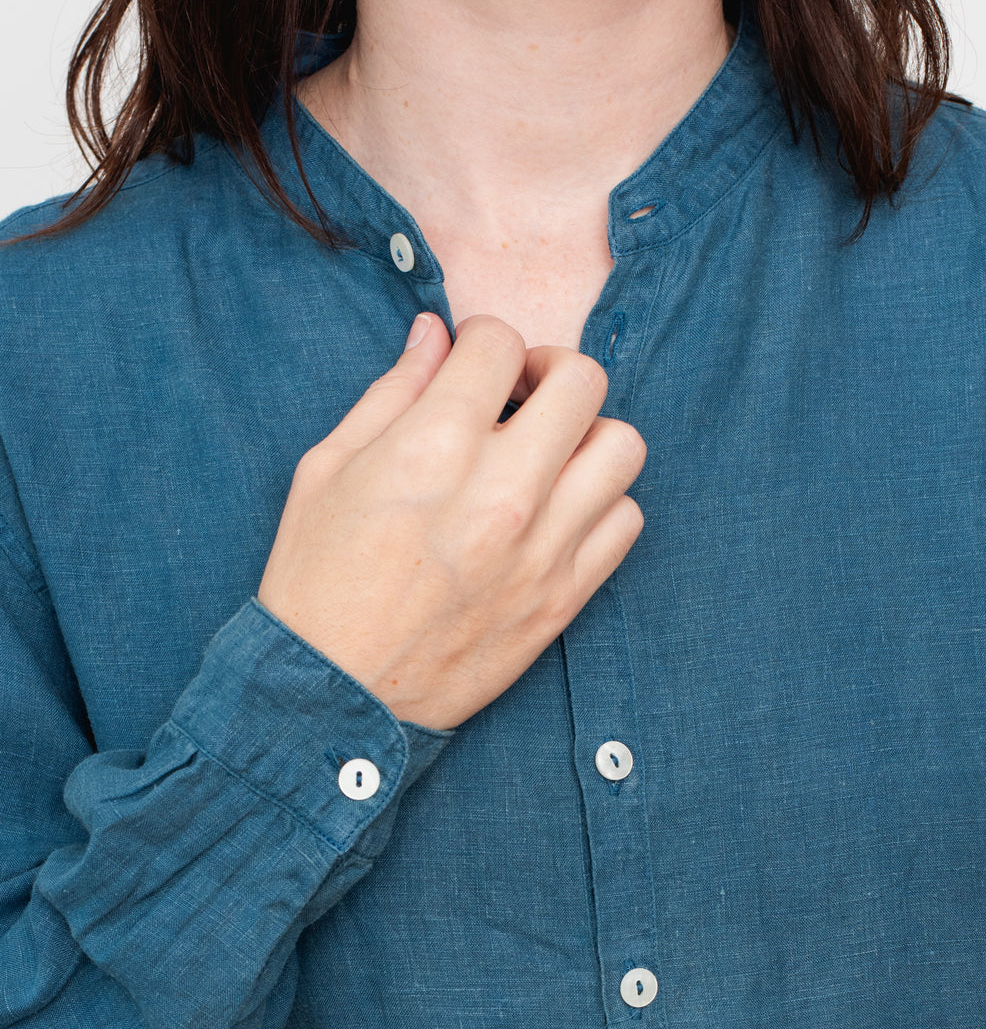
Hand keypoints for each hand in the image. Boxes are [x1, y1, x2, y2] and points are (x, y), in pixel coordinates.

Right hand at [256, 312, 645, 729]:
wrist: (334, 694)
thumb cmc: (317, 580)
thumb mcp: (327, 469)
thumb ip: (391, 393)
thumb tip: (433, 334)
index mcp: (433, 447)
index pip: (500, 344)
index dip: (482, 341)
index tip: (471, 364)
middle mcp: (501, 491)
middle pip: (582, 381)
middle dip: (548, 370)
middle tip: (519, 394)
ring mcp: (542, 548)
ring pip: (623, 447)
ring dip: (587, 435)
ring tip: (547, 453)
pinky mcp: (564, 598)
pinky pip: (626, 521)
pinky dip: (601, 502)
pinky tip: (558, 509)